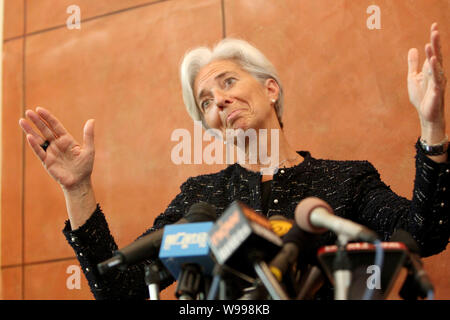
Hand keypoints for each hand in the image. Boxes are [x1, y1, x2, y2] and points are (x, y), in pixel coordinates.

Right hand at [19, 107, 94, 190]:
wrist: (79, 182)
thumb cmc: (85, 167)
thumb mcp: (89, 150)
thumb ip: (88, 135)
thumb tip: (91, 120)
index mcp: (66, 140)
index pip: (55, 126)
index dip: (48, 117)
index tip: (39, 109)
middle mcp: (57, 144)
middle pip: (45, 130)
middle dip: (37, 121)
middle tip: (28, 112)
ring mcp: (51, 152)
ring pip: (39, 139)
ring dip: (30, 130)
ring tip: (22, 121)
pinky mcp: (47, 161)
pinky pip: (39, 151)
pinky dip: (34, 144)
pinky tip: (29, 136)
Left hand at [407, 22, 446, 137]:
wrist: (426, 114)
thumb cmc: (421, 96)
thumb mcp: (413, 77)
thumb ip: (413, 64)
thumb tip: (413, 48)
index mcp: (431, 69)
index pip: (433, 51)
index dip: (434, 40)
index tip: (434, 25)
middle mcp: (437, 73)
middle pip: (437, 55)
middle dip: (436, 42)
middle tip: (435, 28)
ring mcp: (438, 81)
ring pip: (436, 65)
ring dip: (433, 54)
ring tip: (429, 43)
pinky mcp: (436, 91)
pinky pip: (436, 78)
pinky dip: (434, 69)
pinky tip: (432, 61)